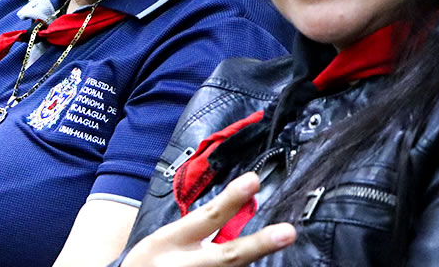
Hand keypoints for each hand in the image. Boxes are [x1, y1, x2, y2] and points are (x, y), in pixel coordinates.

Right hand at [122, 173, 294, 266]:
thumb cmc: (151, 262)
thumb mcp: (169, 238)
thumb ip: (200, 227)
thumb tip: (239, 208)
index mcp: (172, 240)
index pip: (207, 216)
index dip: (231, 199)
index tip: (253, 180)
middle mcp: (186, 265)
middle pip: (229, 255)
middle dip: (259, 244)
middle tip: (287, 232)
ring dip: (252, 259)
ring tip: (273, 242)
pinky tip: (250, 261)